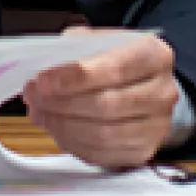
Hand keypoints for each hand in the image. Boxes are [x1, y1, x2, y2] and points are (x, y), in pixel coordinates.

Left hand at [19, 28, 177, 168]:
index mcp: (154, 56)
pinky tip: (55, 128)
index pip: (114, 69)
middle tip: (33, 96)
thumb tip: (43, 72)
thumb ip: (73, 51)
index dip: (75, 77)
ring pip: (104, 134)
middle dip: (61, 103)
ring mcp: (156, 126)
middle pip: (107, 105)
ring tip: (39, 112)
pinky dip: (72, 143)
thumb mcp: (97, 40)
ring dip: (62, 125)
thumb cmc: (113, 59)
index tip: (43, 81)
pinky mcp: (143, 151)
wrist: (143, 85)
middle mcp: (163, 93)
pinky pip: (103, 154)